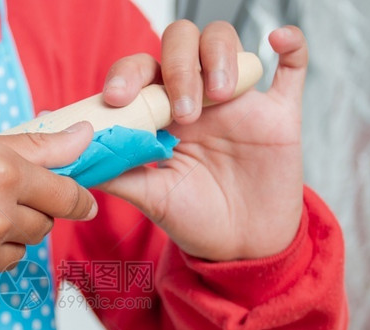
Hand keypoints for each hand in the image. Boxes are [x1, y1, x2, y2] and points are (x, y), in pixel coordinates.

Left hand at [99, 22, 306, 260]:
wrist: (240, 248)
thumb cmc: (193, 219)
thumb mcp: (150, 197)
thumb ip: (118, 173)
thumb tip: (77, 158)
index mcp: (162, 112)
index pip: (142, 69)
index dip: (127, 73)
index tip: (119, 98)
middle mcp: (198, 97)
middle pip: (181, 43)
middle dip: (177, 67)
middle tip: (183, 113)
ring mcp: (239, 101)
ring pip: (226, 42)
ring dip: (218, 57)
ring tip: (218, 98)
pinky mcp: (279, 114)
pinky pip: (292, 68)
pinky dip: (292, 46)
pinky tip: (279, 41)